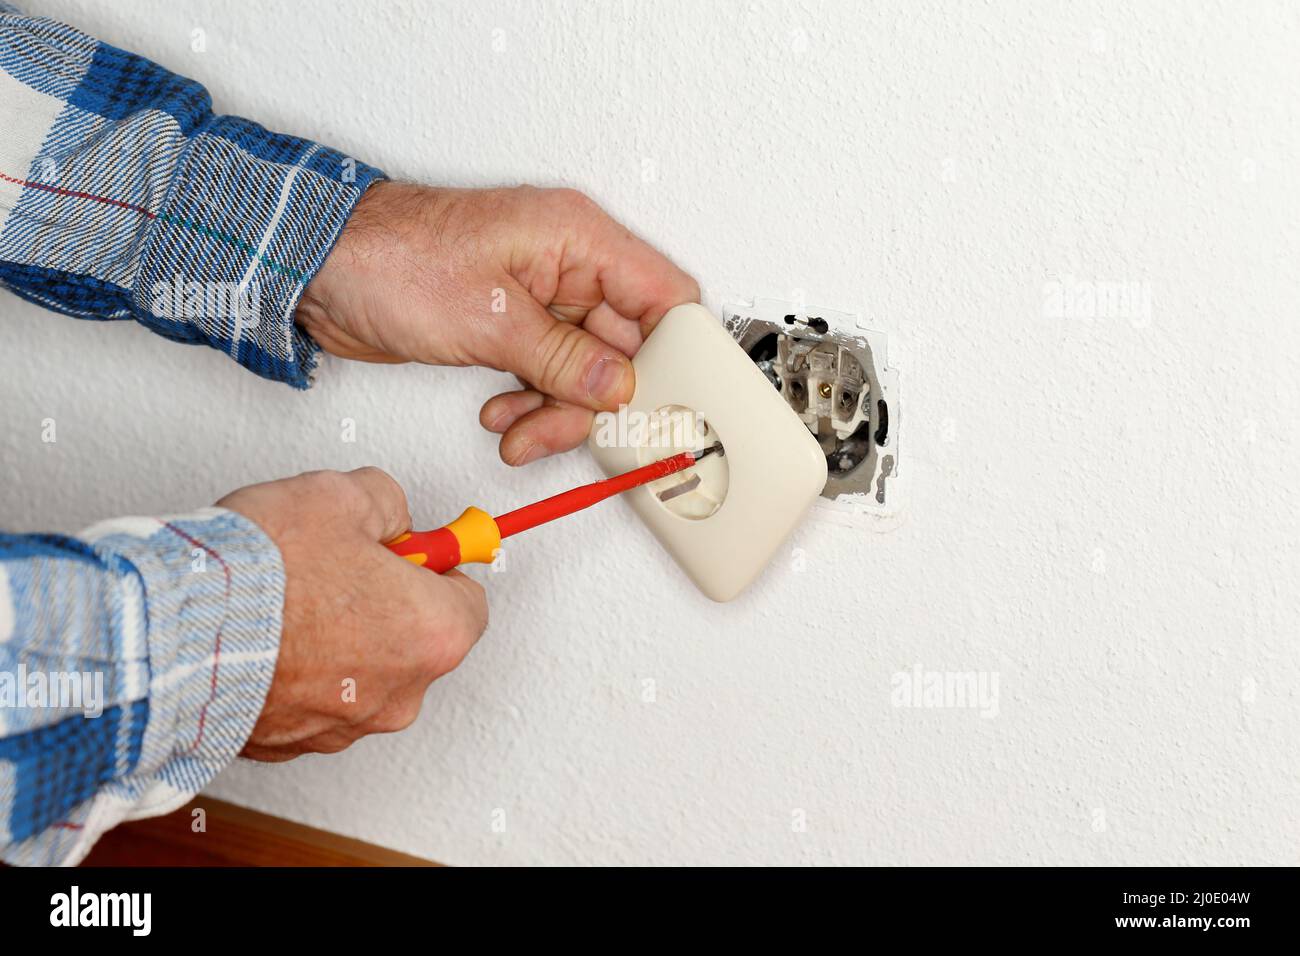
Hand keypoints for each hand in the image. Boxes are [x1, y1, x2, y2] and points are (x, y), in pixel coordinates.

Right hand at [218, 468, 486, 760]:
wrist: (173, 633)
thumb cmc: (261, 575)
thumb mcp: (342, 495)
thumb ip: (386, 503)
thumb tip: (388, 516)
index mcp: (434, 634)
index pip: (468, 600)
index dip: (435, 566)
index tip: (411, 549)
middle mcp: (400, 693)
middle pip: (414, 638)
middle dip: (382, 601)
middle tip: (337, 565)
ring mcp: (344, 726)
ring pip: (360, 671)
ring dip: (336, 638)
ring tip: (286, 597)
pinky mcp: (291, 744)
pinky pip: (311, 698)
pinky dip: (295, 670)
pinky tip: (263, 634)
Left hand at [296, 182, 698, 464]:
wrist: (320, 270)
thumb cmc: (391, 258)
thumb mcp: (489, 319)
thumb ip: (564, 358)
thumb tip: (618, 386)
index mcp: (578, 240)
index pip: (665, 296)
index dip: (674, 351)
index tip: (664, 398)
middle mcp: (567, 266)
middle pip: (624, 346)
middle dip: (597, 397)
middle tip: (573, 426)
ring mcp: (539, 299)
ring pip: (584, 370)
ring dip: (556, 410)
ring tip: (520, 430)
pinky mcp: (511, 327)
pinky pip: (547, 374)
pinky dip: (531, 404)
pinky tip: (503, 417)